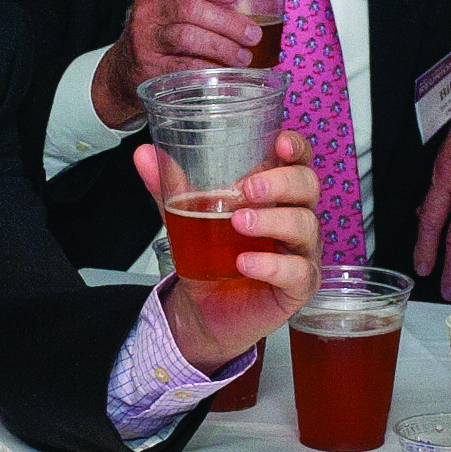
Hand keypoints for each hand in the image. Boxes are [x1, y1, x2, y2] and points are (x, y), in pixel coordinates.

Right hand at [89, 0, 269, 126]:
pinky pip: (182, 66)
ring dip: (221, 47)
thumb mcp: (179, 11)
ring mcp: (146, 40)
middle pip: (190, 9)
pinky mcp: (149, 67)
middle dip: (227, 22)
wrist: (127, 67)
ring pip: (187, 37)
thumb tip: (266, 8)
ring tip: (244, 57)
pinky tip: (224, 72)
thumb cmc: (164, 34)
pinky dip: (206, 69)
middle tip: (253, 35)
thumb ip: (216, 7)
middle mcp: (148, 12)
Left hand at [141, 136, 318, 369]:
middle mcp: (296, 216)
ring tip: (238, 222)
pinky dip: (271, 265)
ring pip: (304, 226)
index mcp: (277, 193)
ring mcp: (301, 251)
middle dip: (281, 182)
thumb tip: (143, 154)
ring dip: (272, 220)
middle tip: (247, 188)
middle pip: (308, 187)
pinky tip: (244, 262)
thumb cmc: (209, 254)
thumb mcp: (186, 215)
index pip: (299, 161)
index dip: (296, 147)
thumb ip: (169, 185)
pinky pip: (297, 272)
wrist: (203, 308)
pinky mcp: (298, 285)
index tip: (278, 143)